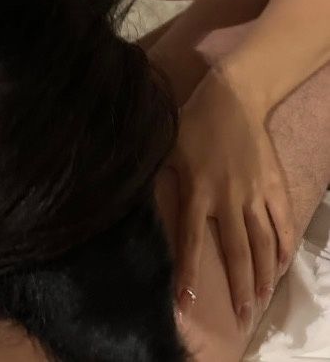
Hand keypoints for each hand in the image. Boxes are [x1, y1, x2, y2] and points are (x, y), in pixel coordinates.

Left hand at [168, 68, 294, 332]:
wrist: (232, 97)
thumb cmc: (192, 122)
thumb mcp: (166, 148)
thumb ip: (156, 178)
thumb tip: (130, 197)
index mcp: (198, 190)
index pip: (191, 240)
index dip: (189, 272)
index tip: (186, 301)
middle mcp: (228, 198)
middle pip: (235, 251)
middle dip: (237, 287)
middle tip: (241, 317)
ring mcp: (254, 192)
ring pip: (261, 242)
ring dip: (262, 274)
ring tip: (261, 300)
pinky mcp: (272, 184)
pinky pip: (281, 221)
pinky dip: (283, 245)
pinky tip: (282, 265)